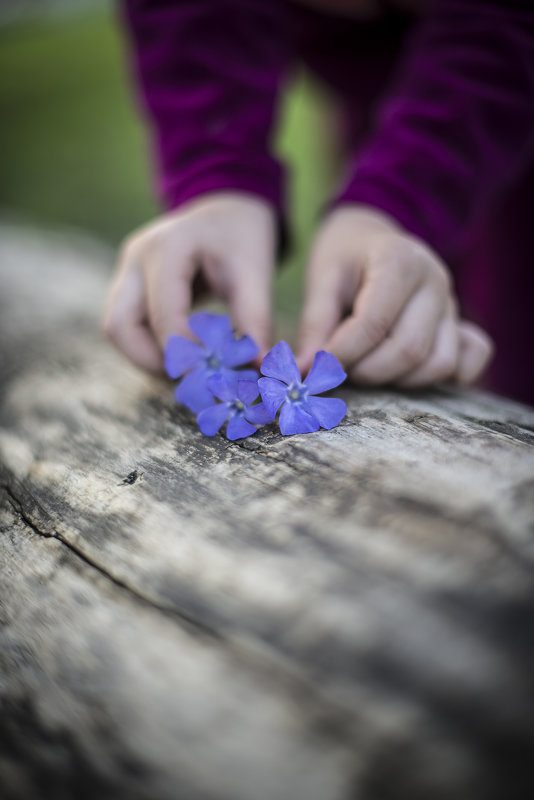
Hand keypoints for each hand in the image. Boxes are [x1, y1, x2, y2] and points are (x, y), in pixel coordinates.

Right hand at [103, 192, 275, 372]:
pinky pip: (126, 326)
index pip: (163, 315)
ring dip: (147, 357)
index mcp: (168, 247)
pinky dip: (150, 346)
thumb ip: (255, 319)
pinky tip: (184, 353)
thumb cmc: (242, 238)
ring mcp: (127, 271)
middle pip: (120, 326)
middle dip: (153, 361)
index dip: (184, 354)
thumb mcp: (255, 273)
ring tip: (189, 369)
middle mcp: (136, 258)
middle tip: (193, 379)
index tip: (212, 379)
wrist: (226, 209)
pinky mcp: (128, 284)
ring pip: (117, 330)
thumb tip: (257, 367)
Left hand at [297, 205, 492, 386]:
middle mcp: (436, 282)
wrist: (370, 241)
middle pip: (409, 350)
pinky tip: (406, 374)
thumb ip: (315, 324)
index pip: (374, 324)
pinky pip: (464, 364)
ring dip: (396, 379)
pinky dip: (439, 378)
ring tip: (365, 366)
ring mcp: (453, 307)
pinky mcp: (461, 326)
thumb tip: (305, 371)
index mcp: (401, 261)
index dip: (340, 354)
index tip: (314, 369)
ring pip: (437, 364)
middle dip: (367, 371)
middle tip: (339, 368)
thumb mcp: (323, 279)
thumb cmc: (344, 260)